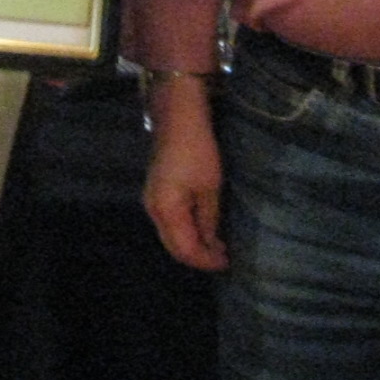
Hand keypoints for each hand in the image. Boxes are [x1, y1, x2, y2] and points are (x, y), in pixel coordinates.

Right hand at [142, 72, 228, 271]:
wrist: (178, 116)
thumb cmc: (198, 150)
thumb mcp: (210, 187)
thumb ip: (209, 220)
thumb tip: (212, 244)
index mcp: (166, 211)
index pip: (185, 249)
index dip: (206, 260)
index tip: (227, 262)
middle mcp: (153, 210)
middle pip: (173, 246)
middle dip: (198, 256)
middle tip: (223, 257)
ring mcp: (151, 200)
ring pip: (170, 235)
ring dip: (191, 244)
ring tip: (216, 245)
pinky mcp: (156, 192)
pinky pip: (169, 222)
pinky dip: (185, 231)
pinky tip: (202, 228)